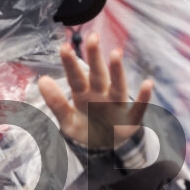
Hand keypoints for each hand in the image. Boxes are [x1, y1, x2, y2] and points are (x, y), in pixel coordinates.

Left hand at [37, 37, 154, 150]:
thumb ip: (56, 102)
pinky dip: (144, 98)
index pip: (75, 78)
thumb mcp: (67, 121)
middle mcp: (101, 96)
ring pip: (117, 86)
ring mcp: (116, 106)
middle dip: (95, 57)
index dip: (70, 64)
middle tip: (93, 37)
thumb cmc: (86, 131)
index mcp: (83, 95)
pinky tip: (148, 84)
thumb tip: (42, 80)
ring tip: (116, 53)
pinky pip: (138, 108)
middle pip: (97, 74)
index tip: (64, 47)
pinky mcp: (130, 120)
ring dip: (117, 71)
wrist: (105, 152)